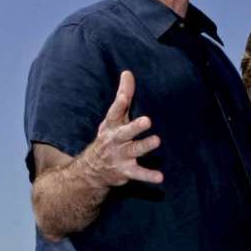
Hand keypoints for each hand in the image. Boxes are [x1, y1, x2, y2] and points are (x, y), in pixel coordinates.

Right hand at [84, 71, 162, 187]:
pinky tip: (160, 177)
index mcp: (111, 125)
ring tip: (157, 141)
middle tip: (147, 120)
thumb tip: (127, 72)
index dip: (119, 104)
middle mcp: (114, 140)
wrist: (91, 170)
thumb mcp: (113, 118)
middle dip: (134, 127)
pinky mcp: (126, 171)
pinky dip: (148, 176)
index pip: (114, 113)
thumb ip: (123, 95)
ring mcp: (120, 156)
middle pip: (124, 132)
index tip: (125, 96)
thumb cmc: (109, 137)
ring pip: (133, 151)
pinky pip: (138, 174)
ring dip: (144, 146)